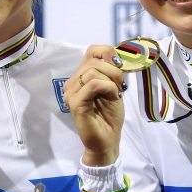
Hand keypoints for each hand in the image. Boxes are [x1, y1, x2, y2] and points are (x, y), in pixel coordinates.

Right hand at [63, 45, 125, 166]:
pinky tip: (113, 96)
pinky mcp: (75, 103)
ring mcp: (71, 93)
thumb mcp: (113, 87)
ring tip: (116, 93)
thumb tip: (114, 55)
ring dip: (111, 80)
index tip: (120, 66)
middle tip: (121, 86)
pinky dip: (108, 87)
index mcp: (80, 78)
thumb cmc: (110, 116)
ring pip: (92, 72)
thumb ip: (110, 71)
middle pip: (93, 62)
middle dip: (114, 71)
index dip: (107, 52)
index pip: (91, 51)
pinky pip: (93, 84)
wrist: (107, 140)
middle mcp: (71, 84)